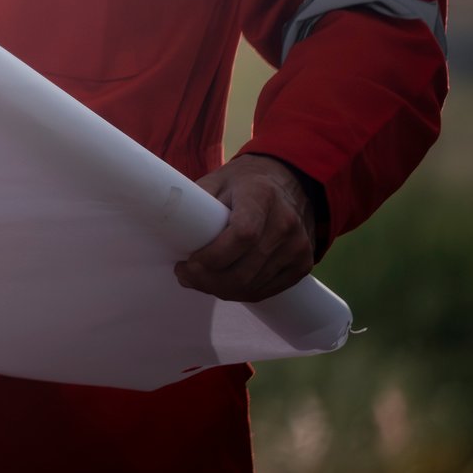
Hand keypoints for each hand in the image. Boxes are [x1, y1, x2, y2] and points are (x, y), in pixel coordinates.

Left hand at [174, 154, 319, 302]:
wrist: (289, 182)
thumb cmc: (244, 182)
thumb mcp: (217, 180)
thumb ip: (196, 202)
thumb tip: (169, 228)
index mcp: (261, 196)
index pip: (242, 235)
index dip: (212, 256)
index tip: (187, 261)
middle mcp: (285, 223)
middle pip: (245, 269)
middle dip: (208, 280)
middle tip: (184, 275)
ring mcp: (298, 247)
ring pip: (253, 285)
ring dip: (220, 289)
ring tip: (197, 280)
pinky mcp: (303, 264)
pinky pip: (267, 290)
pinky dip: (240, 292)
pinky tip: (221, 285)